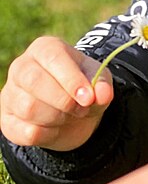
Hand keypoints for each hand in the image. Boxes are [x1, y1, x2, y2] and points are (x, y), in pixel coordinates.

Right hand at [0, 36, 113, 150]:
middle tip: (82, 108)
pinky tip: (55, 127)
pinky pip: (27, 132)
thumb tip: (102, 94)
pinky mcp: (7, 121)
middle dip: (64, 100)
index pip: (53, 57)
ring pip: (29, 108)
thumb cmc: (85, 87)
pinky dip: (49, 134)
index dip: (71, 79)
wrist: (76, 114)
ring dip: (58, 117)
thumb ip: (103, 85)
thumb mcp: (100, 81)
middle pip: (34, 81)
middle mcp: (21, 67)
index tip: (88, 98)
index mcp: (45, 49)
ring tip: (70, 114)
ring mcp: (10, 94)